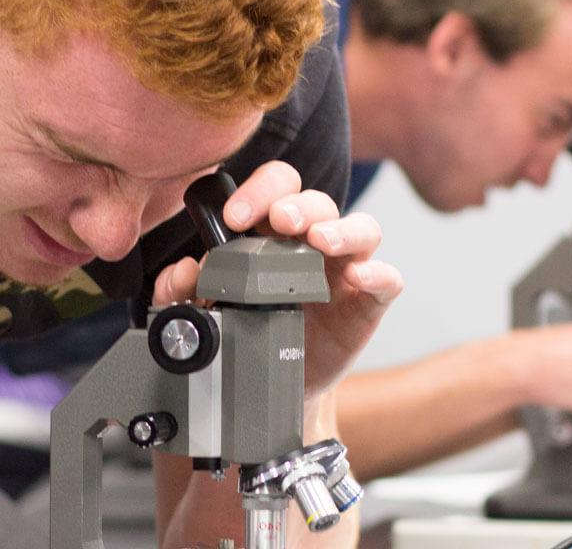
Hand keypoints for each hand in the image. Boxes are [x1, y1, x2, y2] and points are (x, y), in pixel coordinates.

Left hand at [152, 161, 402, 398]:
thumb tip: (184, 272)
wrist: (277, 383)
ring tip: (318, 240)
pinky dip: (377, 274)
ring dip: (340, 229)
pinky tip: (357, 278)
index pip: (276, 188)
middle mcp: (314, 243)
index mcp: (276, 233)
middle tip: (278, 220)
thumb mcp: (208, 312)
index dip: (258, 190)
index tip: (234, 216)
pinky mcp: (367, 302)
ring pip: (362, 228)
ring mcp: (345, 270)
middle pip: (317, 201)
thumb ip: (185, 292)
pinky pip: (388, 278)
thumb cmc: (251, 332)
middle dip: (297, 205)